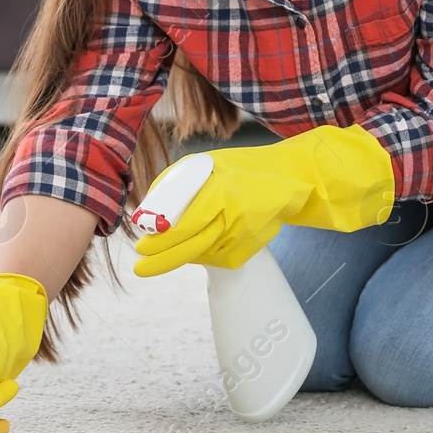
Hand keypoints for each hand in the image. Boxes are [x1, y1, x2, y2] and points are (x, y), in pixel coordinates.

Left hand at [133, 124, 395, 276]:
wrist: (292, 179)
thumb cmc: (243, 168)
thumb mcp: (208, 165)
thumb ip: (178, 185)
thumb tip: (147, 211)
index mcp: (221, 193)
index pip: (184, 224)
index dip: (160, 240)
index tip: (140, 247)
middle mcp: (234, 217)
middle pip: (191, 246)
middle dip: (163, 260)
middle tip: (141, 267)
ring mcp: (245, 235)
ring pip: (204, 255)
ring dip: (182, 256)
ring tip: (162, 255)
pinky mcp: (251, 247)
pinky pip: (219, 258)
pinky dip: (203, 256)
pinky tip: (196, 248)